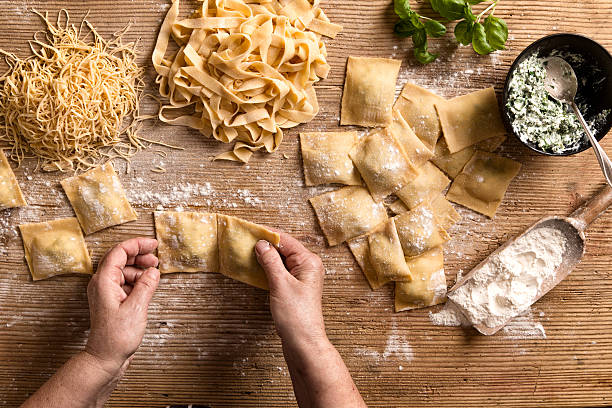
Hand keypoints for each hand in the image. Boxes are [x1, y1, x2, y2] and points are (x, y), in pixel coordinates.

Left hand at [85, 237, 160, 374]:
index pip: (119, 252)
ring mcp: (105, 292)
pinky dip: (136, 281)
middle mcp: (101, 284)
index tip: (153, 244)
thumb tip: (153, 271)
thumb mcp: (137, 308)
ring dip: (139, 269)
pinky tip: (147, 287)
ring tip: (153, 274)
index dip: (137, 244)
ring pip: (123, 271)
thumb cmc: (116, 337)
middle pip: (120, 259)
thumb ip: (146, 286)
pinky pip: (124, 283)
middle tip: (156, 259)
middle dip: (139, 256)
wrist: (105, 358)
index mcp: (104, 281)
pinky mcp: (111, 301)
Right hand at [255, 232, 326, 347]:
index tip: (250, 230)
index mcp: (309, 261)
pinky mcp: (295, 287)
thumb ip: (270, 261)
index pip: (286, 240)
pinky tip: (256, 267)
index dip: (267, 234)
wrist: (303, 342)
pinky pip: (280, 271)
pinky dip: (268, 268)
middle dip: (266, 244)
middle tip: (245, 240)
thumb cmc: (296, 316)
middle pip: (284, 248)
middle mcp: (308, 266)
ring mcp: (302, 277)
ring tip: (248, 251)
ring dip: (266, 256)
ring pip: (281, 260)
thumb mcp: (280, 284)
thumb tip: (261, 244)